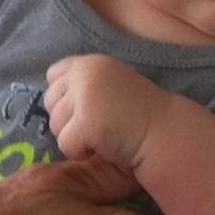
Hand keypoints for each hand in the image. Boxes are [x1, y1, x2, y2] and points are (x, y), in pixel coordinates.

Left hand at [45, 55, 168, 167]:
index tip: (89, 107)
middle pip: (50, 103)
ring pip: (55, 126)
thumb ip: (84, 83)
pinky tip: (104, 146)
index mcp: (90, 62)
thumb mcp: (110, 85)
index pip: (53, 76)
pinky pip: (66, 145)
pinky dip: (82, 153)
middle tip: (98, 123)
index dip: (65, 96)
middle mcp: (84, 73)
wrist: (164, 133)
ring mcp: (85, 96)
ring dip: (75, 137)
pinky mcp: (85, 122)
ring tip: (104, 134)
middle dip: (68, 119)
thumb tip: (51, 97)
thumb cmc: (138, 114)